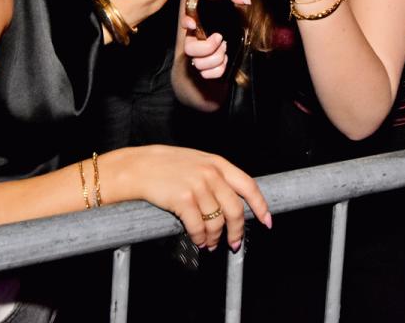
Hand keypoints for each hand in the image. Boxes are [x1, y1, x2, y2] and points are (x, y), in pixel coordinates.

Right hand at [108, 145, 270, 250]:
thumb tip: (232, 200)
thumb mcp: (196, 162)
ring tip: (209, 243)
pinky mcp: (183, 199)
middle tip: (234, 243)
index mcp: (217, 163)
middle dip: (237, 231)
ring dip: (215, 238)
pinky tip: (198, 240)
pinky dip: (200, 238)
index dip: (260, 206)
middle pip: (235, 209)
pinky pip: (199, 227)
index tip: (266, 221)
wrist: (138, 167)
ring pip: (217, 222)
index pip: (248, 186)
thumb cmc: (165, 166)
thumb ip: (216, 176)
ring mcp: (198, 186)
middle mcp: (211, 173)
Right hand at [182, 0, 250, 79]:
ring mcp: (198, 55)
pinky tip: (224, 61)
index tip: (193, 23)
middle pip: (189, 49)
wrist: (227, 30)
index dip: (186, 22)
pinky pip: (206, 74)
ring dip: (215, 59)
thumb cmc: (224, 14)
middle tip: (220, 39)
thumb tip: (245, 0)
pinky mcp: (205, 67)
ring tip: (225, 49)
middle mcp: (194, 40)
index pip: (185, 21)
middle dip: (207, 47)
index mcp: (196, 23)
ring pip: (199, 64)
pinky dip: (217, 70)